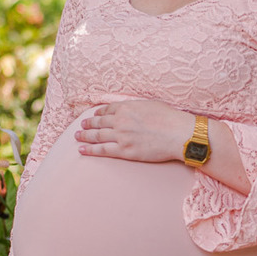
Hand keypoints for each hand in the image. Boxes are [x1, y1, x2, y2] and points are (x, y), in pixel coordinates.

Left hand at [75, 99, 190, 162]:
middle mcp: (121, 120)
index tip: (94, 115)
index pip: (108, 109)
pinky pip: (102, 150)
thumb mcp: (151, 105)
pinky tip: (82, 149)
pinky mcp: (125, 150)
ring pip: (97, 136)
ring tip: (77, 136)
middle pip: (99, 122)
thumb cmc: (170, 118)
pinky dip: (90, 149)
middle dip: (88, 124)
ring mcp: (121, 136)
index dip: (99, 113)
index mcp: (127, 107)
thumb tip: (132, 109)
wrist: (178, 134)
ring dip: (85, 136)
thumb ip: (137, 107)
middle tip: (81, 125)